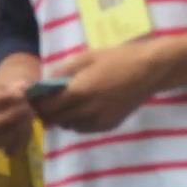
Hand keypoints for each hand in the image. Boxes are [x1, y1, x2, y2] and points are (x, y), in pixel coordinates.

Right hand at [0, 63, 38, 153]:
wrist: (19, 92)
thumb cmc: (14, 82)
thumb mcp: (15, 76)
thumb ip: (19, 83)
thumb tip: (22, 91)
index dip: (1, 99)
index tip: (21, 93)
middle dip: (9, 119)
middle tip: (27, 108)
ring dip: (17, 131)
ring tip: (31, 116)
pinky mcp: (2, 144)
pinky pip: (9, 150)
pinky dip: (21, 142)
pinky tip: (29, 128)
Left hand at [41, 42, 173, 132]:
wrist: (151, 70)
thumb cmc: (118, 58)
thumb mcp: (86, 57)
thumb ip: (62, 71)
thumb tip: (43, 82)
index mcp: (79, 92)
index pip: (46, 107)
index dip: (37, 103)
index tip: (35, 97)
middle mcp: (86, 111)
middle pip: (54, 120)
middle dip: (47, 112)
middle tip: (47, 102)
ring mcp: (98, 121)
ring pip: (68, 126)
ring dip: (62, 117)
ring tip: (68, 103)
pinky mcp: (108, 126)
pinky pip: (83, 128)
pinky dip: (78, 121)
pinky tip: (84, 108)